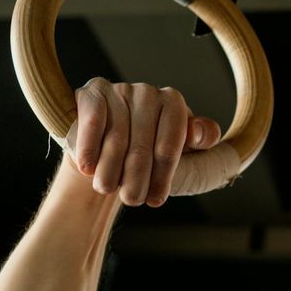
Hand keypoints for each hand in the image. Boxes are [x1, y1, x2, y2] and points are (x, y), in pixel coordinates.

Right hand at [71, 78, 220, 206]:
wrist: (111, 155)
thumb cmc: (151, 156)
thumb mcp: (183, 152)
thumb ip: (202, 140)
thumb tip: (200, 132)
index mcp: (173, 102)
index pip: (172, 139)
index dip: (163, 172)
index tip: (156, 198)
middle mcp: (148, 92)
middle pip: (143, 142)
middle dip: (137, 176)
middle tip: (132, 200)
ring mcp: (120, 90)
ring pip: (116, 136)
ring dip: (111, 168)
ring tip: (107, 189)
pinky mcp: (93, 92)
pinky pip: (93, 120)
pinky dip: (89, 147)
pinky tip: (88, 168)